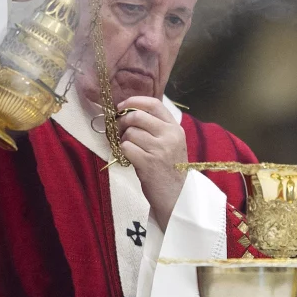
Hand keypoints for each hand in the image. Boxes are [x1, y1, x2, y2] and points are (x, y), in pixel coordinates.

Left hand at [117, 96, 187, 230]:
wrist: (177, 194)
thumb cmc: (171, 168)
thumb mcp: (172, 143)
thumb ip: (157, 127)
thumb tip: (130, 112)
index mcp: (175, 128)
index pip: (154, 104)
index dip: (134, 101)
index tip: (122, 107)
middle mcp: (170, 136)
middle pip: (137, 116)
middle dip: (122, 122)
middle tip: (119, 130)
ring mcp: (159, 149)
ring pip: (129, 133)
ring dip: (123, 140)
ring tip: (129, 148)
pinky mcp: (148, 163)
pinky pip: (126, 148)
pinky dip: (123, 152)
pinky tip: (130, 158)